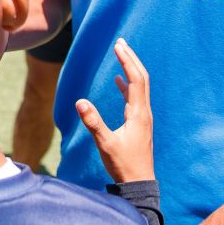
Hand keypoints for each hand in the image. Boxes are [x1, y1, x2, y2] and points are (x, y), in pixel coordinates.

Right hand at [76, 38, 153, 182]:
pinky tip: (119, 81)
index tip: (118, 45)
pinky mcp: (139, 123)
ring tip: (121, 54)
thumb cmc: (123, 164)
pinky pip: (135, 97)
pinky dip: (127, 85)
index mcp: (138, 114)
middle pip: (141, 78)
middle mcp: (144, 112)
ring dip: (131, 69)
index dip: (127, 61)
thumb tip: (79, 101)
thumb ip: (93, 122)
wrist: (139, 183)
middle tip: (121, 42)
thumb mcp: (105, 143)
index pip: (135, 79)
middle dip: (131, 59)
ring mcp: (143, 118)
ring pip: (139, 86)